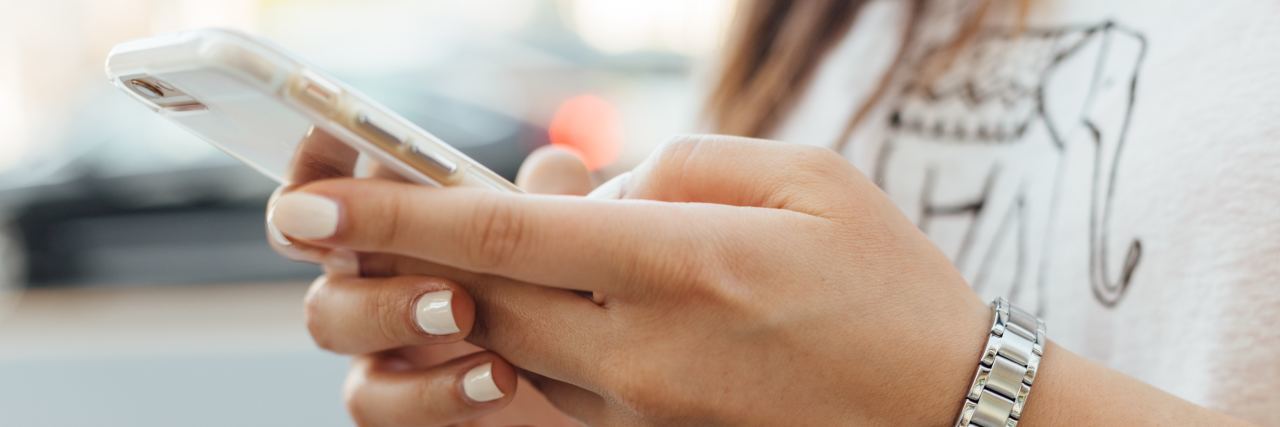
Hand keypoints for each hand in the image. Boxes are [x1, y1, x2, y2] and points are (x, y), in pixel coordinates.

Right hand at [265, 131, 588, 425]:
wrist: (588, 386)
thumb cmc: (563, 296)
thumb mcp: (571, 245)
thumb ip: (555, 205)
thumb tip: (556, 166)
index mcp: (400, 214)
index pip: (334, 170)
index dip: (316, 151)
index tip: (327, 131)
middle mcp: (372, 269)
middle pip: (309, 240)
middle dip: (359, 235)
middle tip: (421, 228)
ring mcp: (376, 339)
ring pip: (329, 320)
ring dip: (388, 310)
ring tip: (462, 312)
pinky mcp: (400, 403)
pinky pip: (374, 402)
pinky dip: (430, 392)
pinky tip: (496, 380)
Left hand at [268, 135, 991, 424]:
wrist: (947, 412)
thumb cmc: (888, 282)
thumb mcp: (806, 177)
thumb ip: (681, 164)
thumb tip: (588, 184)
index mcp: (682, 262)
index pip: (501, 230)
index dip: (394, 211)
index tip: (312, 199)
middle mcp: (642, 348)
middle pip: (475, 298)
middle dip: (395, 257)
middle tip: (335, 218)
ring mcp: (640, 410)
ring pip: (498, 354)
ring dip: (453, 305)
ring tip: (453, 260)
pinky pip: (546, 398)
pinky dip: (509, 353)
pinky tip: (520, 317)